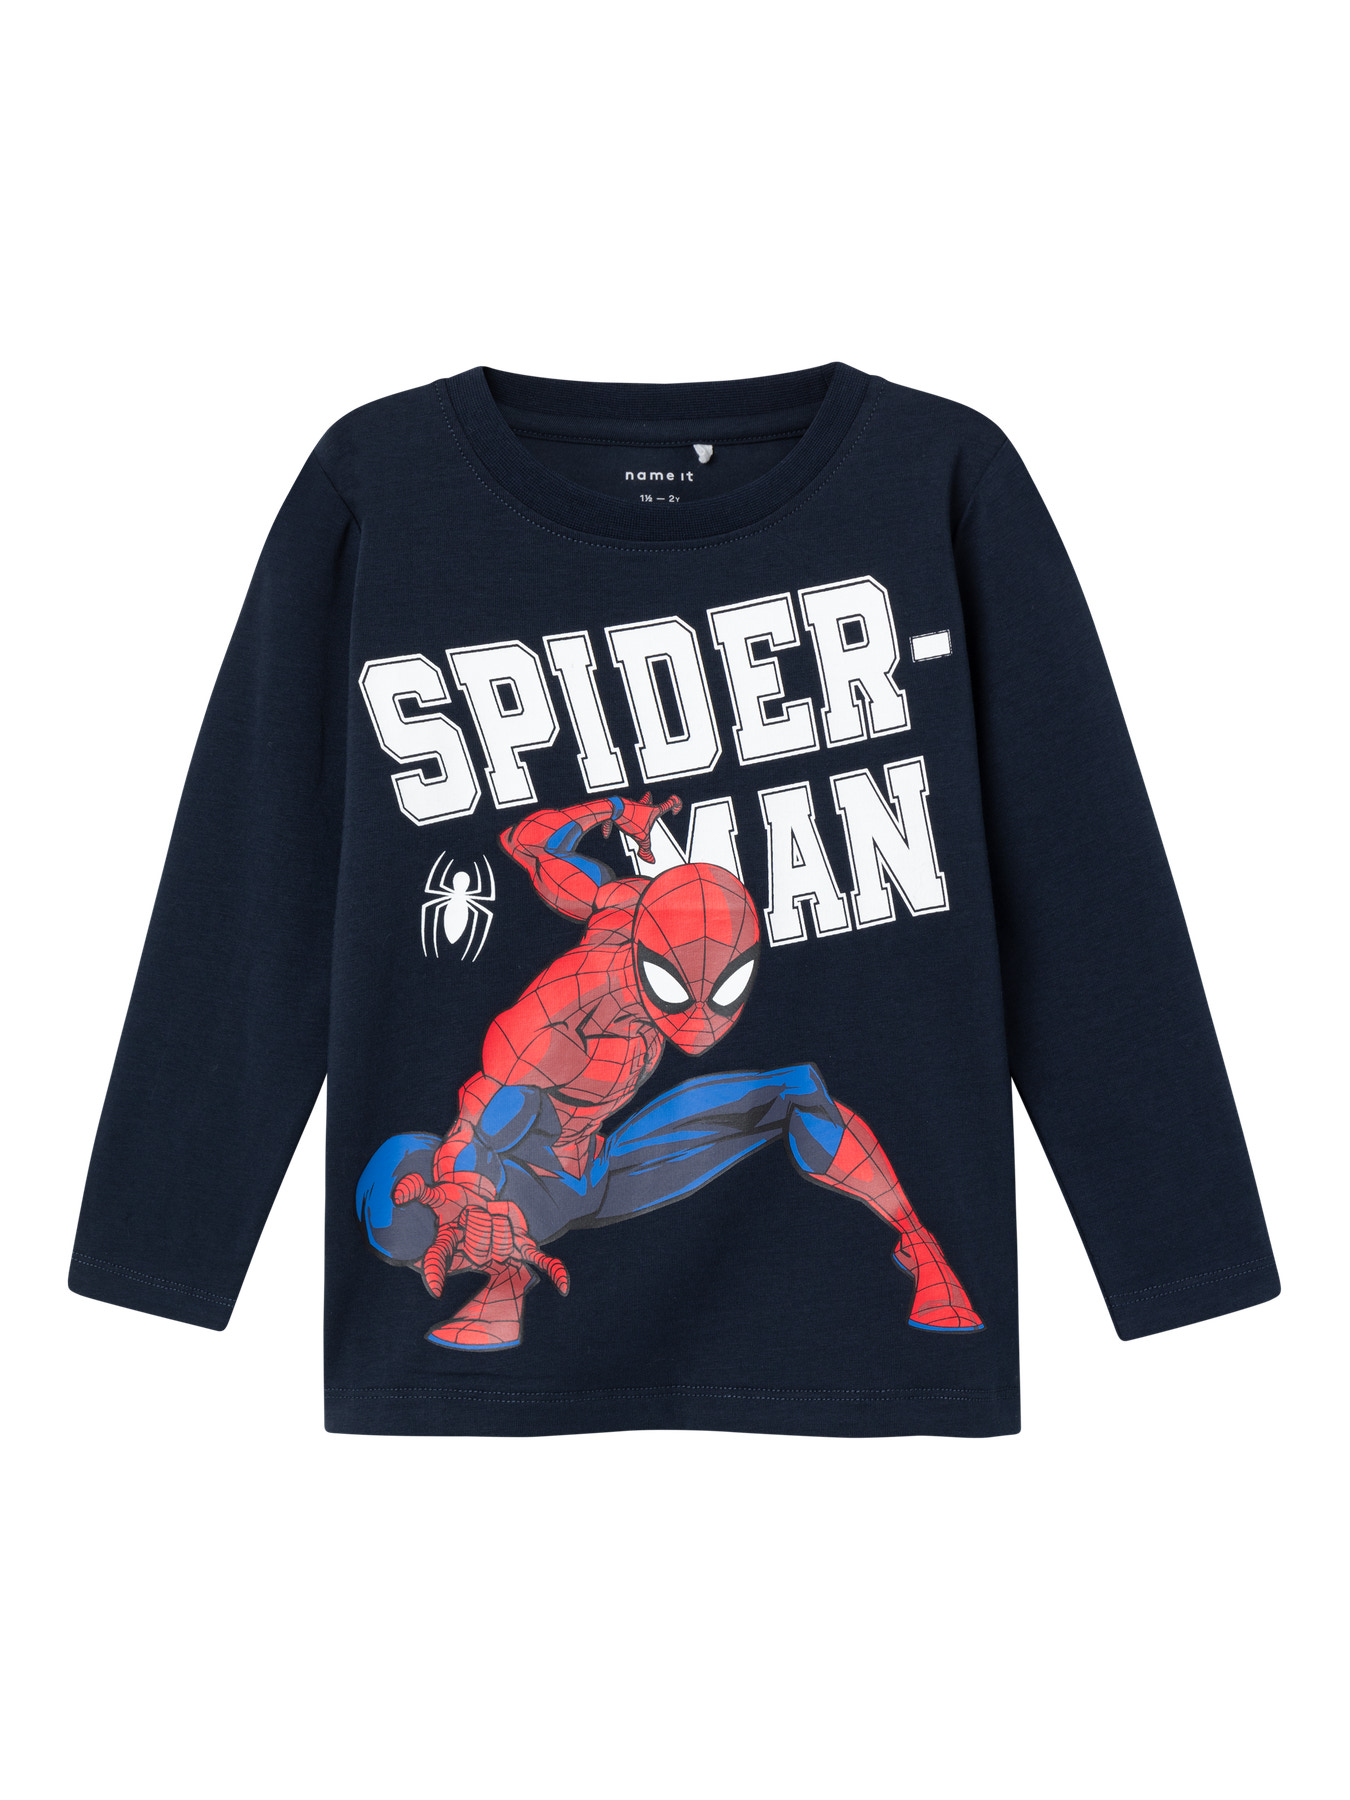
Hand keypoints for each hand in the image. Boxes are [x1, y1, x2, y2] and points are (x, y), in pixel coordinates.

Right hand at [393, 1174, 568, 1299]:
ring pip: (505, 1237)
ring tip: (491, 1216)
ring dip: (501, 1220)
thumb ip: (415, 1191)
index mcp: (450, 1245)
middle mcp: (474, 1255)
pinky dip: (554, 1271)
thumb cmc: (456, 1202)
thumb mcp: (437, 1194)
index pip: (438, 1260)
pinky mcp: (524, 1249)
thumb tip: (398, 1194)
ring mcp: (501, 1253)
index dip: (435, 1274)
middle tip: (475, 1211)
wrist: (479, 1199)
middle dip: (480, 1218)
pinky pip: (541, 1261)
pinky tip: (564, 1285)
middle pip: (479, 1238)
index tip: (435, 1289)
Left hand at [604, 791, 681, 862]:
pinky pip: (615, 816)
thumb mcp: (641, 839)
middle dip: (648, 801)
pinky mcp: (617, 808)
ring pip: (631, 806)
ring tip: (626, 822)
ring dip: (630, 813)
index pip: (670, 803)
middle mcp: (642, 805)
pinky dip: (611, 824)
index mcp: (652, 811)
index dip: (676, 805)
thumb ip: (646, 850)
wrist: (612, 809)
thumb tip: (652, 861)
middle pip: (648, 800)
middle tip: (648, 798)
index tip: (674, 812)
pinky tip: (606, 834)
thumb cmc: (630, 821)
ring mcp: (629, 805)